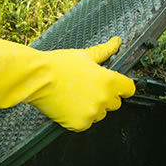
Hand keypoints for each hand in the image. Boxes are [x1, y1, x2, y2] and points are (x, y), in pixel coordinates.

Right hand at [0, 32, 135, 131]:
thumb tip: (117, 41)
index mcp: (110, 81)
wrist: (37, 78)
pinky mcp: (79, 124)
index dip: (121, 87)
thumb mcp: (84, 55)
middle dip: (105, 97)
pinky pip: (85, 123)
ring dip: (92, 108)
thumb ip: (104, 51)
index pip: (129, 89)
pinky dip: (78, 117)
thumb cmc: (59, 65)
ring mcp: (92, 113)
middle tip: (87, 89)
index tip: (114, 86)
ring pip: (99, 114)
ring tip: (75, 96)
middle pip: (115, 104)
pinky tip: (68, 105)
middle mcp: (104, 99)